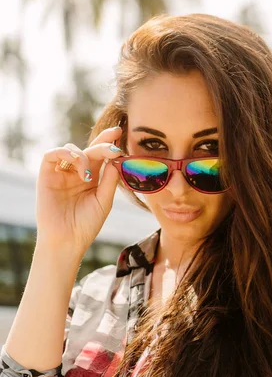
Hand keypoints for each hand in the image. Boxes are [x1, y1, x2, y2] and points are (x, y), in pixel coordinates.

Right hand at [35, 126, 124, 254]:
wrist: (67, 241)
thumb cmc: (86, 225)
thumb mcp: (104, 202)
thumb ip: (109, 181)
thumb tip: (116, 159)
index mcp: (91, 178)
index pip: (100, 156)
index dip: (109, 143)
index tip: (120, 134)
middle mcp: (76, 173)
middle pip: (88, 149)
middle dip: (102, 142)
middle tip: (114, 139)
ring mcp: (61, 174)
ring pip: (70, 149)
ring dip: (83, 155)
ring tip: (88, 173)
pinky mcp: (46, 176)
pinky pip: (51, 155)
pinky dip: (64, 153)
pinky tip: (76, 165)